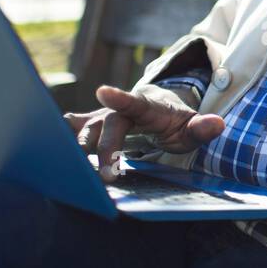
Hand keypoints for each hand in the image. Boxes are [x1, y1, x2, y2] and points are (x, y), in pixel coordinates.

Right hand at [64, 84, 224, 182]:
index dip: (119, 96)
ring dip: (80, 148)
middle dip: (104, 149)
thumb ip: (203, 128)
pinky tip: (48, 137)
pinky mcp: (95, 124)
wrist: (163, 111)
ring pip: (88, 128)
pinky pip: (78, 126)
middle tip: (108, 176)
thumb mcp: (193, 127)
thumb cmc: (177, 123)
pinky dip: (64, 131)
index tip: (102, 91)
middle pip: (108, 125)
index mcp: (148, 106)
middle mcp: (122, 108)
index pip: (134, 102)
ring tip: (74, 169)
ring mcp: (107, 115)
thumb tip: (218, 124)